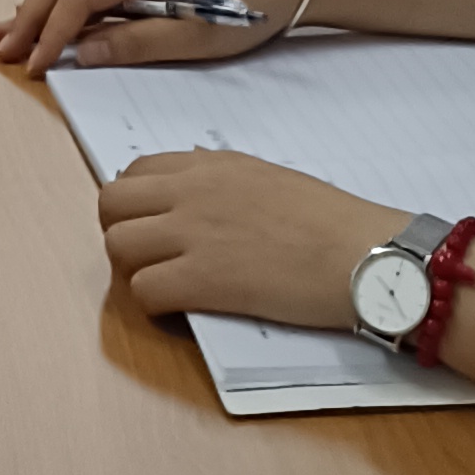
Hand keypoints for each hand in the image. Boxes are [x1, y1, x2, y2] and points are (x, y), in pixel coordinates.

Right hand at [0, 0, 307, 75]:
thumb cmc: (245, 8)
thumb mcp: (197, 36)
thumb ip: (139, 43)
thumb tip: (85, 52)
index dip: (52, 31)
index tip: (34, 66)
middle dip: (27, 15)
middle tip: (1, 50)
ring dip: (34, 5)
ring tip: (1, 32)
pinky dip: (56, 1)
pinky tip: (38, 16)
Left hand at [96, 151, 403, 330]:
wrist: (364, 254)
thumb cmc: (331, 221)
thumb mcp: (267, 178)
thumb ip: (222, 181)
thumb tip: (194, 188)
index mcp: (209, 165)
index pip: (134, 173)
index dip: (136, 204)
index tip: (153, 226)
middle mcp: (191, 191)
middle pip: (111, 205)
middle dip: (121, 232)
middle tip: (150, 259)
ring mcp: (192, 234)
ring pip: (117, 246)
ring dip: (133, 269)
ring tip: (166, 286)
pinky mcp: (202, 279)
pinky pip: (143, 290)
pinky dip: (153, 304)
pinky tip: (180, 310)